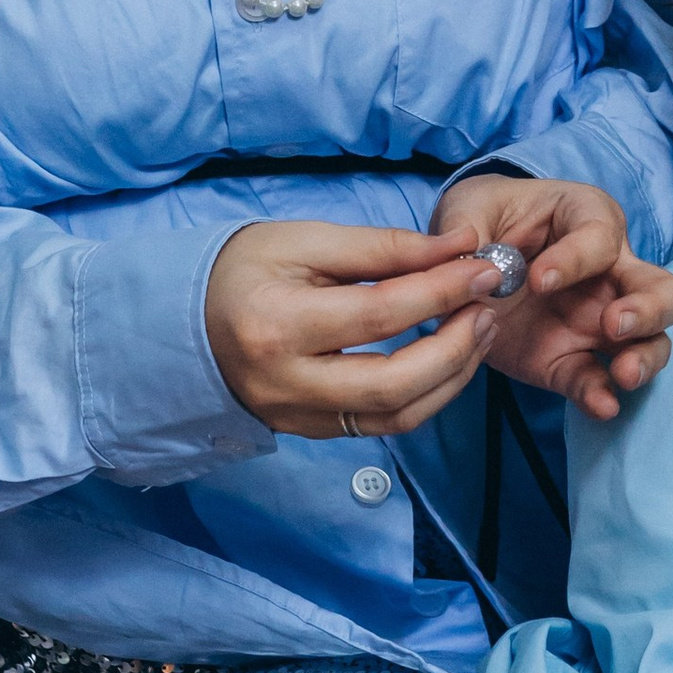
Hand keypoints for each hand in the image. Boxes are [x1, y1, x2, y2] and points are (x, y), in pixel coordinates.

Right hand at [204, 218, 510, 438]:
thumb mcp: (306, 239)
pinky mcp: (309, 432)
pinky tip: (447, 360)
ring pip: (395, 417)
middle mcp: (286, 384)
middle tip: (489, 308)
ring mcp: (296, 418)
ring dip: (451, 377)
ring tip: (479, 331)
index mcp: (277, 324)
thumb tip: (459, 247)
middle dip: (456, 348)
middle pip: (394, 383)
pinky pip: (381, 427)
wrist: (184, 322)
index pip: (380, 314)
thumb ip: (385, 247)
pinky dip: (424, 396)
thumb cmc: (244, 268)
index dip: (442, 291)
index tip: (484, 267)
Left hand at [437, 175, 672, 424]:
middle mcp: (608, 271)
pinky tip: (601, 406)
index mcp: (586, 219)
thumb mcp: (468, 209)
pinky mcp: (570, 359)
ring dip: (645, 357)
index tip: (538, 280)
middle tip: (615, 324)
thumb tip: (469, 257)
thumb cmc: (483, 218)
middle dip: (650, 309)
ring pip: (651, 340)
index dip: (575, 259)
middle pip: (662, 290)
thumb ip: (466, 228)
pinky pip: (595, 379)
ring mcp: (596, 321)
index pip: (599, 237)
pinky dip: (600, 395)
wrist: (465, 263)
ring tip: (623, 373)